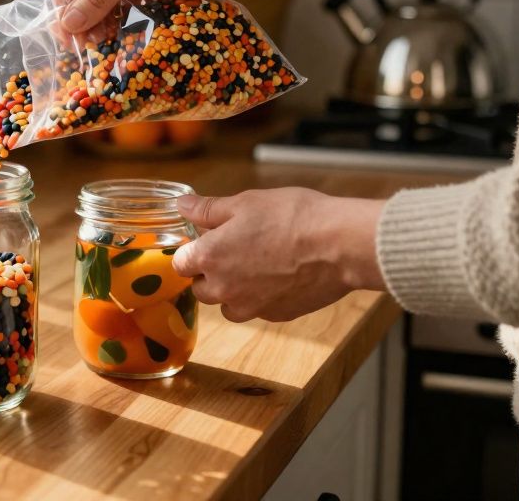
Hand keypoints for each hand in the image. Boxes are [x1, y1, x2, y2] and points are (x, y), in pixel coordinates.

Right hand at [48, 0, 349, 33]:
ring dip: (103, 23)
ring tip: (105, 47)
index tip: (69, 39)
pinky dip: (122, 21)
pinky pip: (125, 4)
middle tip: (88, 49)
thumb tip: (68, 24)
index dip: (63, 9)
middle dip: (83, 20)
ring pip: (103, 2)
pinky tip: (123, 38)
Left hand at [171, 188, 386, 322]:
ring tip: (255, 266)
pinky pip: (256, 310)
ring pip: (227, 305)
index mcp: (209, 257)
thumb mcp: (245, 203)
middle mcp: (224, 288)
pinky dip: (260, 298)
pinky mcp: (275, 315)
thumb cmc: (292, 218)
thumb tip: (183, 205)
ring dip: (232, 291)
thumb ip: (208, 209)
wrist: (339, 246)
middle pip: (201, 289)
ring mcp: (250, 306)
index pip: (180, 263)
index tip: (205, 241)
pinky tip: (278, 277)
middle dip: (209, 273)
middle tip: (232, 252)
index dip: (191, 251)